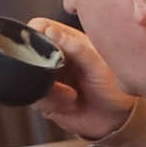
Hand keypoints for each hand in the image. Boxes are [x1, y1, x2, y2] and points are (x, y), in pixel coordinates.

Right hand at [27, 19, 135, 140]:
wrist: (117, 120)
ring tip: (72, 95)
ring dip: (50, 89)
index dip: (37, 33)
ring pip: (29, 76)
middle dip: (41, 68)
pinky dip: (51, 102)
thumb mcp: (100, 66)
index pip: (41, 26)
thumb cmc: (116, 89)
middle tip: (60, 77)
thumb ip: (77, 48)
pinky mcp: (45, 96)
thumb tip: (51, 31)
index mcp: (69, 41)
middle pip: (28, 52)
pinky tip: (69, 104)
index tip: (44, 45)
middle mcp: (55, 57)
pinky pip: (35, 97)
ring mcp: (48, 76)